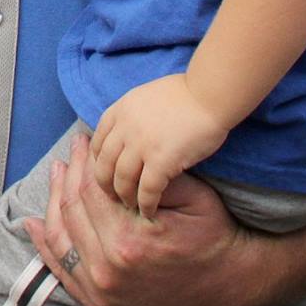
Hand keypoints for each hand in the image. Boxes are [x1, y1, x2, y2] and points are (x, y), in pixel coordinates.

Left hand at [24, 131, 264, 305]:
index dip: (84, 162)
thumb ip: (154, 175)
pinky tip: (32, 222)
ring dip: (53, 202)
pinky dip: (45, 245)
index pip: (90, 191)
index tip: (83, 142)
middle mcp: (108, 270)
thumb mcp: (193, 196)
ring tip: (56, 174)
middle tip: (71, 152)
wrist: (226, 284)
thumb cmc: (211, 234)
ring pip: (61, 238)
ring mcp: (101, 292)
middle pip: (72, 211)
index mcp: (129, 242)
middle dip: (68, 176)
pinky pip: (62, 271)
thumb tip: (117, 153)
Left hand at [90, 73, 231, 217]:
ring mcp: (141, 145)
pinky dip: (146, 204)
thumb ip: (132, 114)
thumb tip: (129, 129)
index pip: (97, 142)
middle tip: (112, 196)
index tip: (105, 173)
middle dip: (105, 184)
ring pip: (121, 180)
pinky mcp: (161, 161)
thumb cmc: (186, 93)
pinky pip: (147, 190)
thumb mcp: (146, 96)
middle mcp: (124, 128)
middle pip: (103, 164)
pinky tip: (149, 211)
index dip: (98, 162)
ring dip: (124, 197)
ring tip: (130, 206)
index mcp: (120, 110)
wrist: (209, 94)